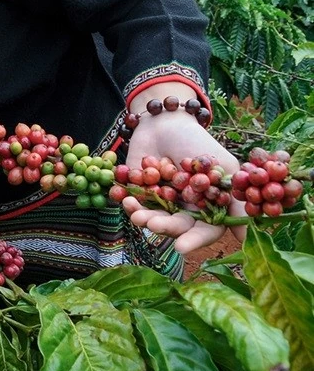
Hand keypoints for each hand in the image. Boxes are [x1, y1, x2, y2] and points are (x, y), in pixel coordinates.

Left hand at [121, 110, 245, 253]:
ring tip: (135, 212)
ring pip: (152, 217)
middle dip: (163, 226)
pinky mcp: (137, 192)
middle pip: (175, 226)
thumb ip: (235, 199)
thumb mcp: (223, 167)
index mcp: (206, 207)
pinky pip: (131, 202)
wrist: (166, 122)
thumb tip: (248, 236)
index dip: (193, 241)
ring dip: (143, 217)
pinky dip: (126, 202)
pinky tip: (122, 198)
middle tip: (151, 224)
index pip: (204, 232)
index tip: (180, 248)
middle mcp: (183, 209)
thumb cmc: (198, 143)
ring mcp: (159, 202)